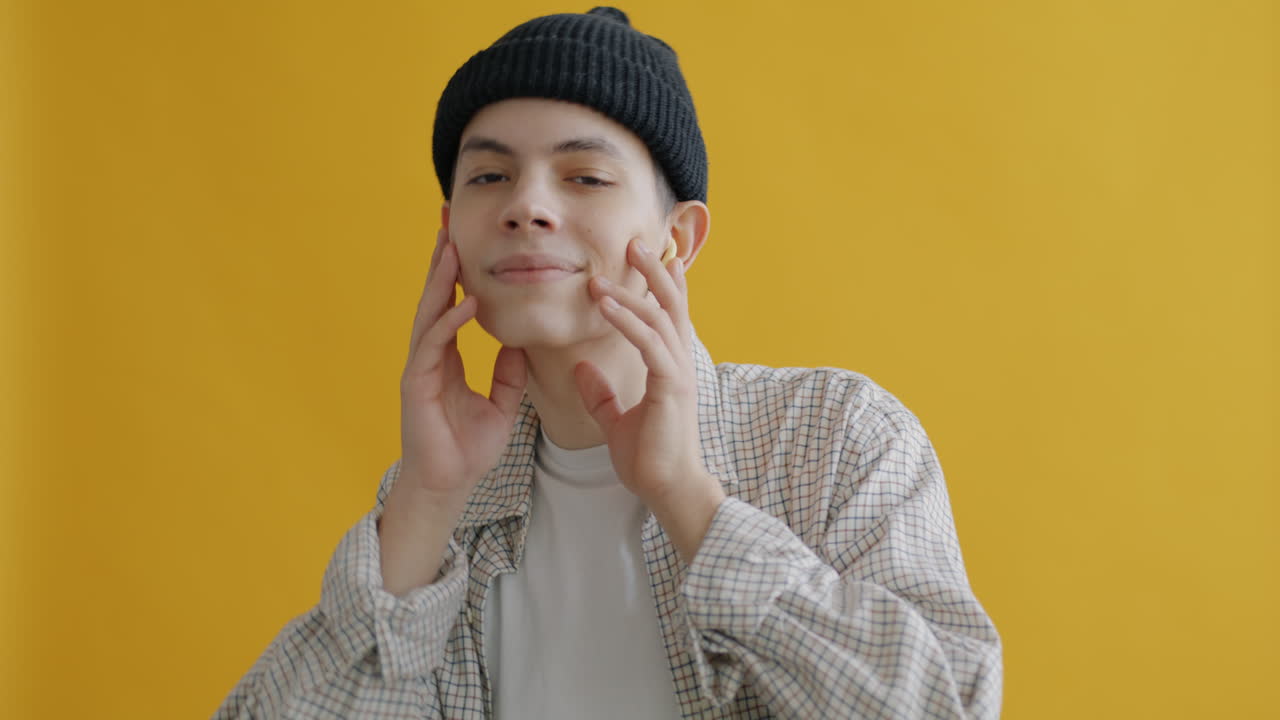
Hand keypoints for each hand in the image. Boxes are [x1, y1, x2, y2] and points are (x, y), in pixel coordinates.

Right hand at [398, 228, 527, 503]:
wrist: (449, 485)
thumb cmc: (468, 449)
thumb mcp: (502, 404)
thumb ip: (508, 374)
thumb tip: (519, 344)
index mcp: (446, 357)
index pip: (450, 305)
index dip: (456, 274)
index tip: (463, 239)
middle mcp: (429, 356)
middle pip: (434, 298)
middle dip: (441, 261)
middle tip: (447, 221)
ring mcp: (420, 368)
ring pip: (428, 314)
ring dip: (440, 281)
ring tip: (451, 247)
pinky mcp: (417, 385)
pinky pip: (434, 346)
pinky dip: (449, 322)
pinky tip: (465, 302)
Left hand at [574, 237, 724, 519]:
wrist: (667, 489)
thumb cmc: (648, 458)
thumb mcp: (615, 420)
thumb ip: (600, 393)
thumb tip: (580, 368)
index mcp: (670, 367)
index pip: (668, 315)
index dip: (663, 284)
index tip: (652, 254)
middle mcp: (679, 363)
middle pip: (671, 304)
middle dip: (655, 271)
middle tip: (635, 242)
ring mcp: (678, 373)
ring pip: (659, 317)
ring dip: (632, 290)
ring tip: (602, 273)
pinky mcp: (670, 386)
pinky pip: (648, 342)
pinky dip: (627, 320)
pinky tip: (606, 304)